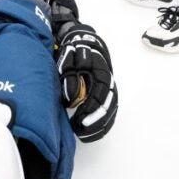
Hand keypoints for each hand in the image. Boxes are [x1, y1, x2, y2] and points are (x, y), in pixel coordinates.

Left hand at [56, 24, 117, 141]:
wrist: (85, 43)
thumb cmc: (75, 51)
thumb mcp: (68, 59)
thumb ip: (70, 77)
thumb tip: (71, 100)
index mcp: (101, 74)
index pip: (99, 97)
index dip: (90, 111)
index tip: (78, 122)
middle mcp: (109, 83)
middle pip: (107, 108)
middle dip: (94, 123)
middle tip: (79, 131)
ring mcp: (109, 90)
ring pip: (110, 113)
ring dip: (98, 126)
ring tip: (84, 135)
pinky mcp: (107, 95)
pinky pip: (109, 113)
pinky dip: (102, 125)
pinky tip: (91, 133)